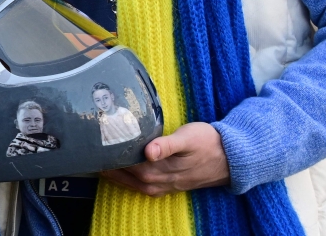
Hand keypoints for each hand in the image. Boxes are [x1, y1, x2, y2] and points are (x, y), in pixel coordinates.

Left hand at [100, 122, 229, 196]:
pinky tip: (127, 174)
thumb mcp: (189, 137)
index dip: (112, 160)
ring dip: (119, 177)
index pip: (129, 166)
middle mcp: (162, 181)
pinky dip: (133, 181)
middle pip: (129, 177)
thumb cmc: (209, 142)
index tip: (96, 150)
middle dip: (110, 169)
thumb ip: (167, 144)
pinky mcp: (173, 183)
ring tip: (103, 167)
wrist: (232, 157)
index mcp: (162, 169)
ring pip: (136, 184)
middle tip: (93, 157)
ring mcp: (168, 185)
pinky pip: (146, 186)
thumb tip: (147, 151)